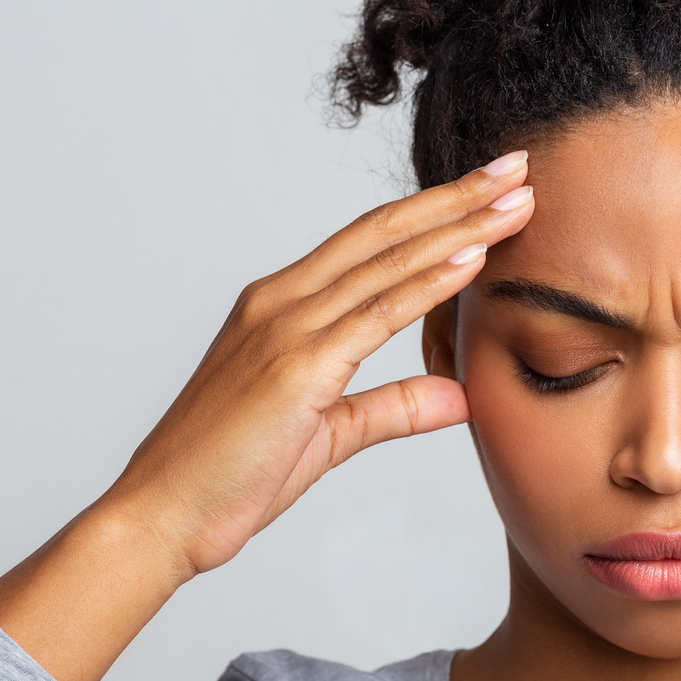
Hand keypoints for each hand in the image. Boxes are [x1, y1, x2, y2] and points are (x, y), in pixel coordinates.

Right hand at [107, 152, 535, 576]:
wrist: (163, 515)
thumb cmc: (230, 476)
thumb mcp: (330, 433)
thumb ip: (393, 407)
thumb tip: (459, 396)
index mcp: (280, 308)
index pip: (370, 244)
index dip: (433, 212)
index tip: (489, 192)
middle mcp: (280, 302)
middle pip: (384, 232)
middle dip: (456, 196)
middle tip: (517, 166)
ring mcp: (285, 328)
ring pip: (387, 261)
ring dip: (459, 226)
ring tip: (518, 199)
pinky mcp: (296, 367)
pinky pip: (377, 314)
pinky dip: (428, 281)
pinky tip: (473, 258)